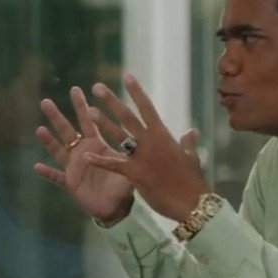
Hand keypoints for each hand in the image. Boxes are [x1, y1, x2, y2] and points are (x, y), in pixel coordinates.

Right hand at [34, 85, 136, 223]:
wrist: (115, 207)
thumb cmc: (123, 184)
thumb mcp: (129, 165)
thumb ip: (132, 150)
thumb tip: (144, 136)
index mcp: (97, 145)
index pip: (88, 121)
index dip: (81, 106)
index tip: (76, 89)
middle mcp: (82, 152)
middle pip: (67, 131)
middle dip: (57, 116)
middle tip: (46, 102)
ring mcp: (74, 167)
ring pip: (58, 150)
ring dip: (49, 140)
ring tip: (39, 129)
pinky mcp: (70, 182)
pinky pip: (56, 177)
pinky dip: (47, 173)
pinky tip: (37, 166)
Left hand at [83, 74, 210, 221]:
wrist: (192, 202)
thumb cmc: (192, 181)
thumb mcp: (191, 158)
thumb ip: (188, 143)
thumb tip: (192, 131)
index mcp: (163, 135)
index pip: (147, 107)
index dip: (136, 91)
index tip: (126, 75)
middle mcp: (151, 142)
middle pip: (128, 117)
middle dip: (112, 101)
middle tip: (97, 86)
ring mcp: (142, 157)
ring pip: (119, 136)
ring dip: (103, 123)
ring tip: (88, 110)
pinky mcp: (135, 174)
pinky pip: (114, 165)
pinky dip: (99, 160)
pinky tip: (85, 155)